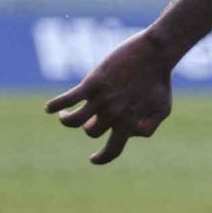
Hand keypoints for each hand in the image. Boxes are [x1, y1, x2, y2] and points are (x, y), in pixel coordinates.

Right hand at [44, 30, 174, 164]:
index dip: (102, 158)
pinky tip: (49, 108)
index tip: (93, 159)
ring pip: (73, 121)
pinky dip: (55, 105)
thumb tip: (130, 134)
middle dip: (90, 127)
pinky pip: (67, 99)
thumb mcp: (162, 109)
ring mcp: (102, 99)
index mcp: (130, 123)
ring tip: (65, 114)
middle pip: (91, 131)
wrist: (156, 54)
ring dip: (66, 120)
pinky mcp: (92, 83)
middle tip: (92, 118)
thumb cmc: (160, 81)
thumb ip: (148, 126)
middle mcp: (114, 114)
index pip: (113, 150)